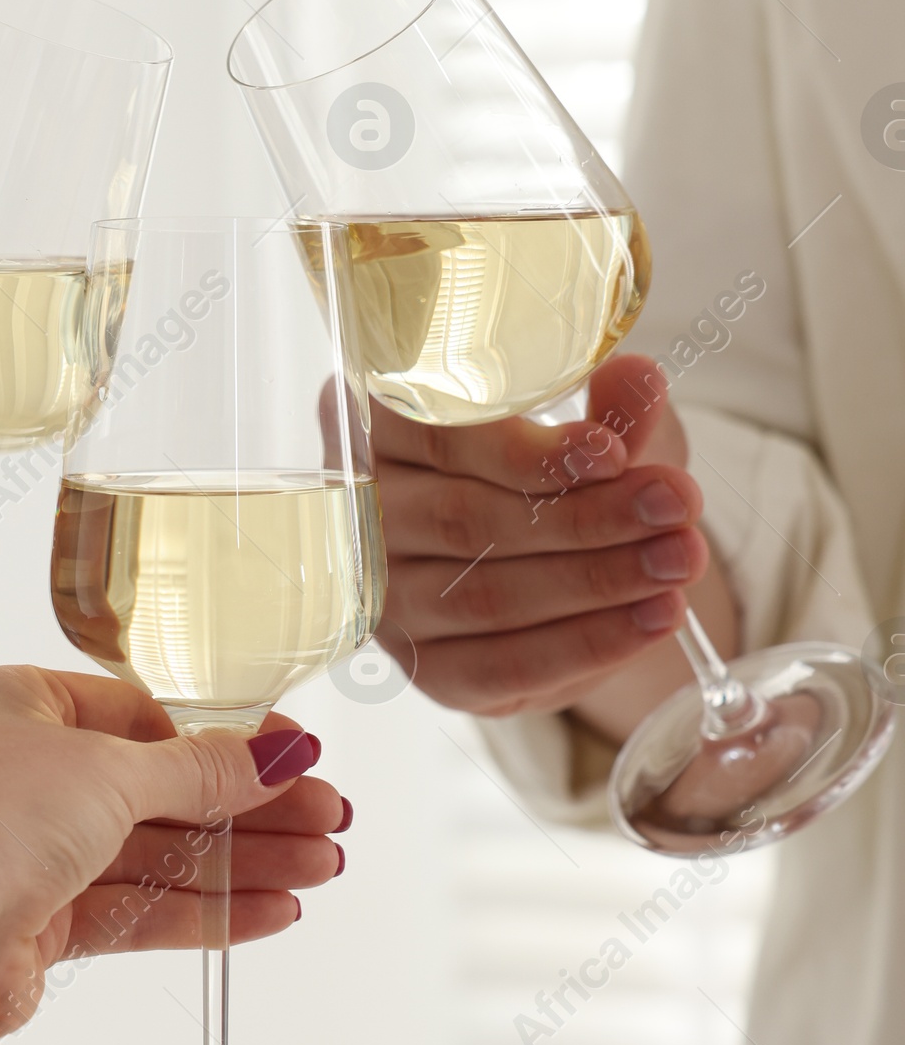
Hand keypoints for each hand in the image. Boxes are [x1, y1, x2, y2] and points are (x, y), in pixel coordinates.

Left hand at [0, 667, 346, 1044]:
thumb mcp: (106, 773)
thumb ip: (200, 770)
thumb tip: (278, 752)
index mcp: (18, 705)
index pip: (144, 714)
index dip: (225, 738)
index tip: (299, 754)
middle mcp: (21, 775)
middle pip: (161, 787)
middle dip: (249, 806)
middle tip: (331, 818)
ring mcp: (30, 855)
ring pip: (159, 853)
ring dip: (243, 861)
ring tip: (325, 867)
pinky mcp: (40, 928)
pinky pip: (141, 910)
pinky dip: (207, 911)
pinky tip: (273, 911)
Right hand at [372, 352, 735, 724]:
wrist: (551, 560)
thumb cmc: (554, 473)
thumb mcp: (589, 428)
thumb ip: (606, 409)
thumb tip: (638, 378)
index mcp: (375, 424)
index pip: (437, 437)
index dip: (526, 452)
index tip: (612, 454)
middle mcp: (363, 514)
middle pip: (467, 520)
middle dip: (585, 518)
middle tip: (676, 507)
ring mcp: (387, 599)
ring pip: (487, 595)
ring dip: (597, 582)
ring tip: (680, 560)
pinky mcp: (428, 667)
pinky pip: (503, 666)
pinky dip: (589, 644)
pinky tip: (655, 617)